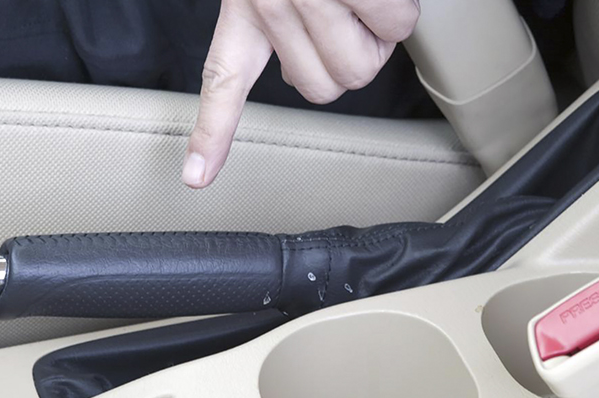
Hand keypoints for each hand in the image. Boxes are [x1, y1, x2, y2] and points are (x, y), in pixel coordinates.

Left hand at [183, 0, 419, 187]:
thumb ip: (292, 21)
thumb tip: (327, 68)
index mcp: (244, 2)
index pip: (223, 78)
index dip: (212, 132)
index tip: (195, 178)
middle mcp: (267, 0)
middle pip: (327, 87)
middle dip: (355, 58)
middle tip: (352, 17)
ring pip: (363, 64)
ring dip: (382, 31)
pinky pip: (395, 23)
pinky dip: (403, 6)